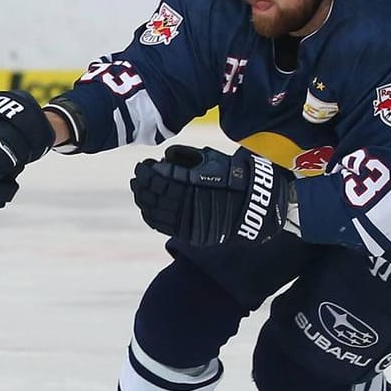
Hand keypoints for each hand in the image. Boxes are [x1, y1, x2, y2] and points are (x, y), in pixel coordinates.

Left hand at [130, 145, 290, 244]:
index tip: (142, 165)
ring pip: (155, 211)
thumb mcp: (211, 159)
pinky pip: (162, 225)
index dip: (147, 171)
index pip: (160, 178)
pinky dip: (151, 216)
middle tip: (136, 177)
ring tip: (139, 190)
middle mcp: (189, 203)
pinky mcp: (189, 233)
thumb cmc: (232, 177)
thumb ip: (186, 157)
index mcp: (193, 183)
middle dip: (142, 184)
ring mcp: (188, 220)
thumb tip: (162, 159)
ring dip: (143, 200)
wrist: (254, 204)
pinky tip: (147, 207)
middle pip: (154, 194)